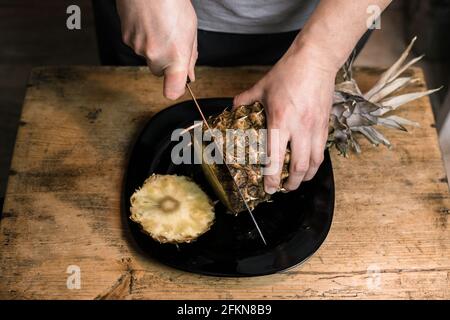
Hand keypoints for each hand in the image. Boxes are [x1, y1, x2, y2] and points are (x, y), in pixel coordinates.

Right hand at [116, 0, 197, 99]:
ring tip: (160, 24)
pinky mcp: (126, 38)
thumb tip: (188, 74)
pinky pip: (136, 44)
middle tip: (171, 40)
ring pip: (147, 57)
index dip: (175, 90)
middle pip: (159, 71)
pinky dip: (142, 36)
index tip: (178, 86)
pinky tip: (148, 21)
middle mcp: (155, 56)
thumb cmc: (172, 1)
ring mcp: (138, 48)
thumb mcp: (191, 30)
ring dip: (153, 46)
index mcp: (176, 57)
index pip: (172, 91)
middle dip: (165, 61)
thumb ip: (189, 56)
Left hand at [234, 40, 337, 192]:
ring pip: (314, 162)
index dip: (272, 178)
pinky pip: (322, 151)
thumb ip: (244, 100)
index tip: (268, 188)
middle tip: (283, 189)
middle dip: (291, 184)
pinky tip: (309, 164)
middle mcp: (300, 128)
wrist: (315, 60)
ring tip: (297, 181)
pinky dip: (315, 162)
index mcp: (280, 121)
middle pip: (298, 167)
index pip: (275, 158)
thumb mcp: (261, 87)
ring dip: (306, 176)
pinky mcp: (326, 124)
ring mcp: (315, 128)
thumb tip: (233, 109)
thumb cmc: (288, 73)